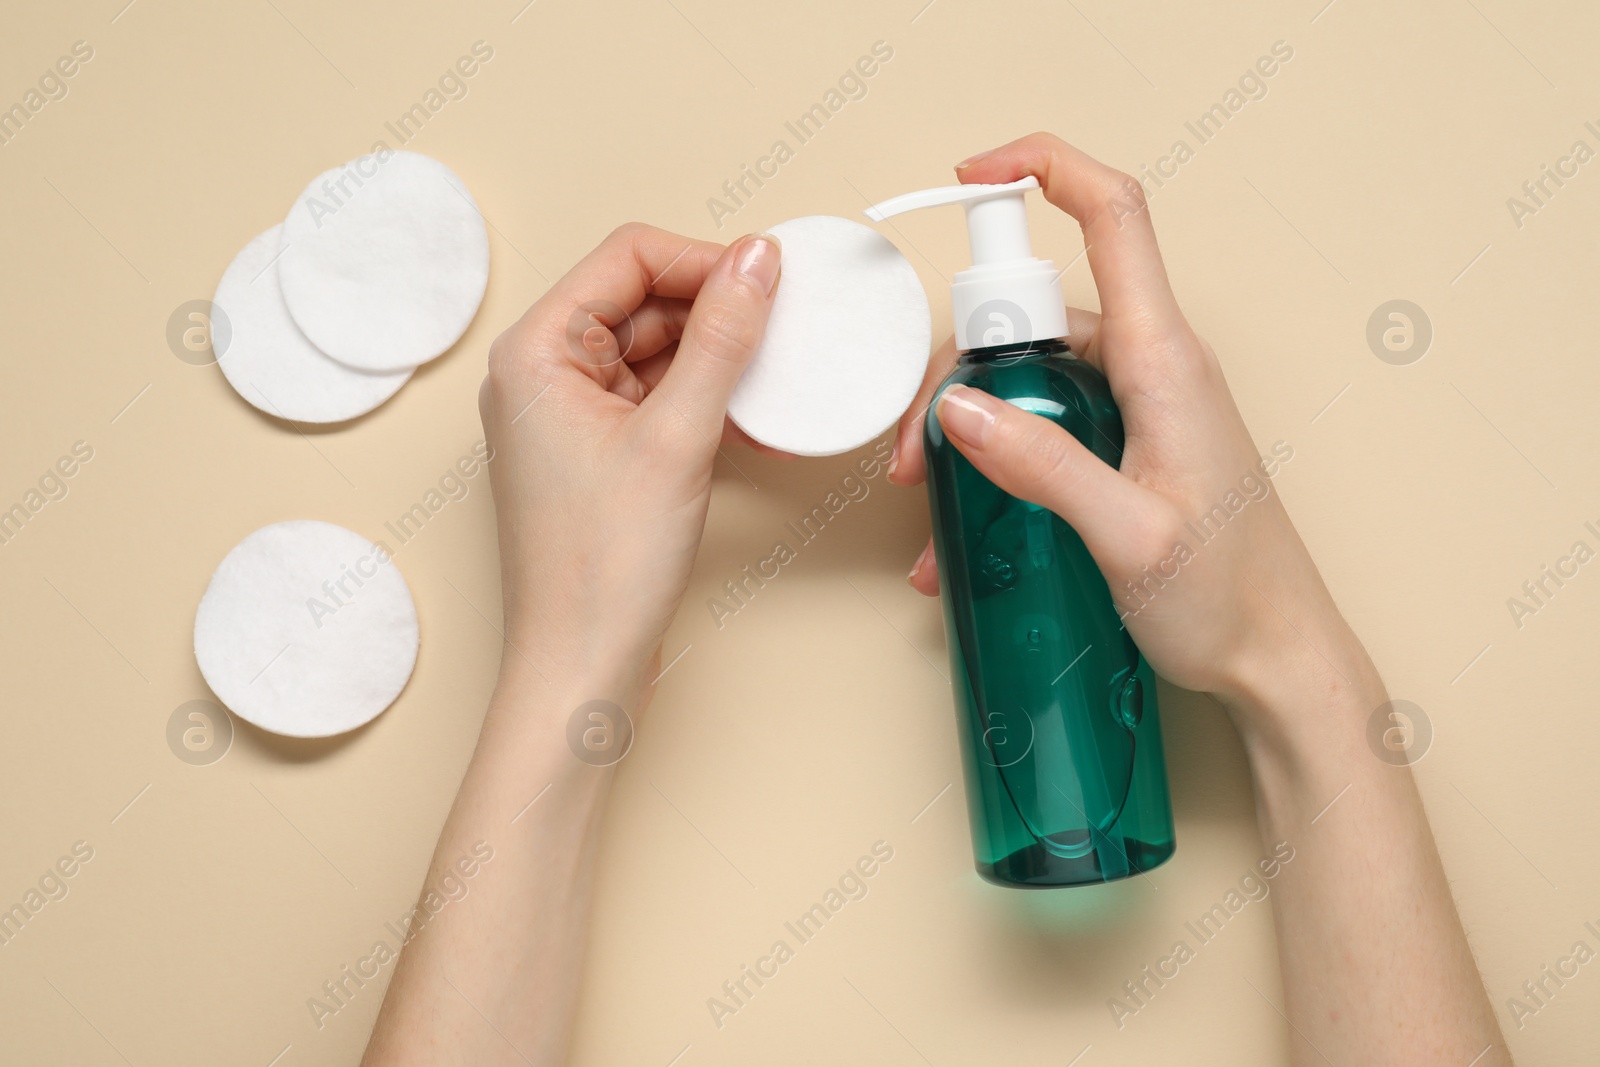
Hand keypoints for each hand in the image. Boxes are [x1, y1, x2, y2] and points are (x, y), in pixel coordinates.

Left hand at [478, 224, 780, 700]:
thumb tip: (757, 262)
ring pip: (654, 351)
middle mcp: (542, 374)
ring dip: (715, 362)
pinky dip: (703, 402)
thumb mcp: (678, 436)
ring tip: (771, 383)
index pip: (627, 257)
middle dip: (715, 313)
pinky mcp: (596, 453)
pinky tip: (752, 423)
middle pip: (642, 299)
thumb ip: (722, 339)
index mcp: (536, 350)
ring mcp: (567, 415)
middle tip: (781, 332)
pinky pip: (656, 399)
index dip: (704, 259)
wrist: (580, 665)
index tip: (769, 281)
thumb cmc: (602, 567)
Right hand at [891, 134, 1344, 715]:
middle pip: (1035, 309)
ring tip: (931, 503)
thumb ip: (1043, 466)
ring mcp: (1141, 404)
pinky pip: (1047, 424)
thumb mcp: (1128, 536)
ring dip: (969, 428)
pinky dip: (999, 462)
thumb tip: (959, 409)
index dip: (1042, 167)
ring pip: (1029, 374)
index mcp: (1165, 361)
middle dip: (956, 367)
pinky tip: (967, 534)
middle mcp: (1154, 366)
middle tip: (915, 451)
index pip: (1113, 215)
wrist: (1282, 660)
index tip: (967, 174)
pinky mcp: (1130, 444)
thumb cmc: (1231, 600)